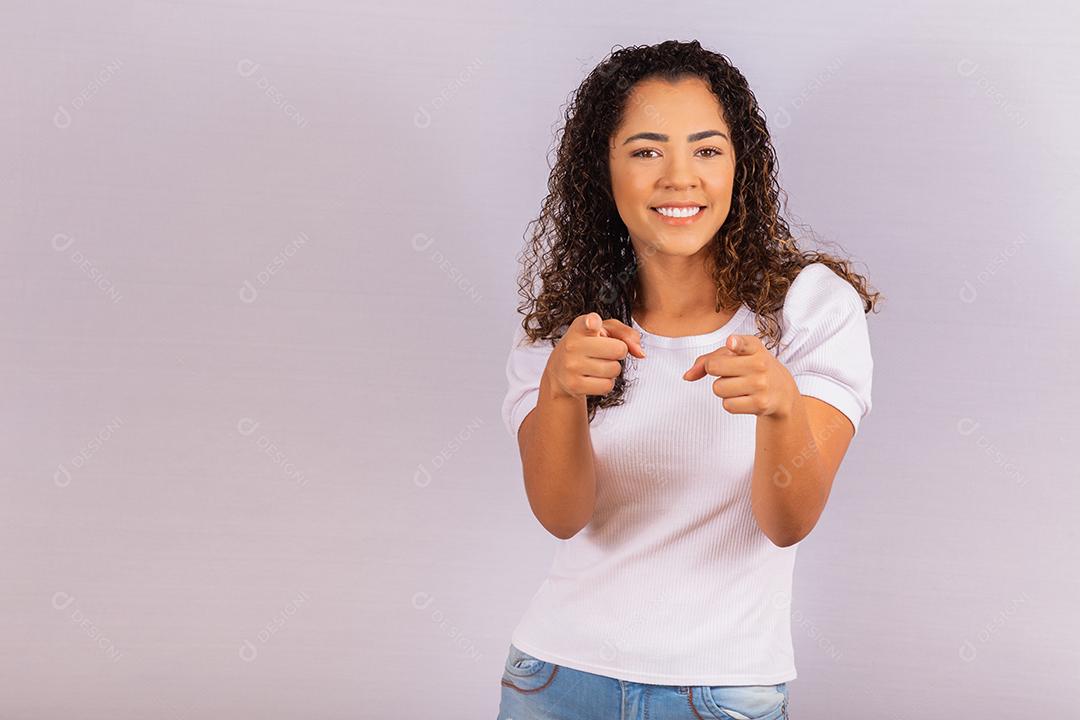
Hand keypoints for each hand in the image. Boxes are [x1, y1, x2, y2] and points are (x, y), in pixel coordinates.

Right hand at [545, 312, 645, 399]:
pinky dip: (606, 383)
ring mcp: (572, 366)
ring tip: (598, 364)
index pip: (589, 323)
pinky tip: (595, 377)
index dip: (593, 323)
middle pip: (618, 350)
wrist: (559, 371)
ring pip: (614, 369)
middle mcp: (573, 344)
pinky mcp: (574, 385)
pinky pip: (607, 386)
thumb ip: (626, 334)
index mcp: (580, 327)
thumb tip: (640, 353)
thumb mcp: (604, 331)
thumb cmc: (587, 346)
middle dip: (618, 352)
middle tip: (605, 352)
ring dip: (612, 369)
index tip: (593, 324)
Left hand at [682, 333, 797, 418]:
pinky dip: (730, 402)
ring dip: (723, 389)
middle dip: (715, 371)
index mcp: (754, 347)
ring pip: (718, 389)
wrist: (781, 391)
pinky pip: (727, 405)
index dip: (735, 344)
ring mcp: (761, 385)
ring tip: (739, 385)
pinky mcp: (760, 404)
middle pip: (714, 367)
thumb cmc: (751, 368)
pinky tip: (744, 397)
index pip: (743, 343)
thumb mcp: (735, 356)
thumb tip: (687, 376)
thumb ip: (708, 359)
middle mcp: (760, 364)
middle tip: (729, 372)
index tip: (731, 344)